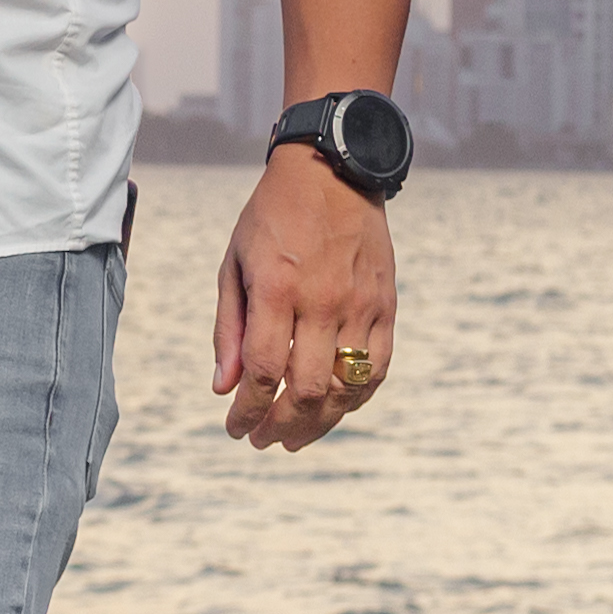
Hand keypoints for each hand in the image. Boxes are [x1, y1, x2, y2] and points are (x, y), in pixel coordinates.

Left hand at [213, 150, 394, 451]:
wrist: (333, 173)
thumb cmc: (271, 218)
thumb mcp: (234, 265)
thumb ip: (229, 329)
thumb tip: (224, 388)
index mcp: (278, 291)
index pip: (263, 371)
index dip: (248, 410)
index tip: (234, 429)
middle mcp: (324, 302)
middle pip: (308, 389)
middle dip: (281, 425)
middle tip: (261, 441)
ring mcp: (362, 305)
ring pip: (348, 387)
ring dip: (319, 423)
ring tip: (293, 438)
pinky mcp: (387, 305)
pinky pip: (379, 367)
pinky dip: (358, 398)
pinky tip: (335, 409)